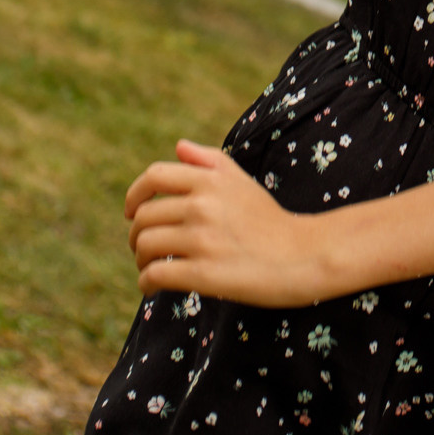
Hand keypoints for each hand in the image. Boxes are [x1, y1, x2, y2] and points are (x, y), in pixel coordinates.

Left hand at [126, 140, 330, 307]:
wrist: (303, 257)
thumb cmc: (271, 221)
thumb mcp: (244, 182)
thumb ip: (210, 161)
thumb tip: (178, 146)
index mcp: (210, 181)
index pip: (154, 177)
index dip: (134, 194)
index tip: (130, 212)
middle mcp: (203, 205)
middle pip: (144, 217)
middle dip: (136, 235)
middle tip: (143, 250)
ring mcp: (202, 240)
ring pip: (145, 246)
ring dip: (140, 261)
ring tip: (150, 268)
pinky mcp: (203, 274)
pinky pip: (156, 275)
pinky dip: (146, 283)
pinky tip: (152, 288)